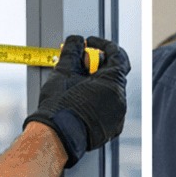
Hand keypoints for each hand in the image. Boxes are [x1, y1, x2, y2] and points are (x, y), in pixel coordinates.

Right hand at [23, 35, 128, 166]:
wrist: (55, 136)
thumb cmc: (59, 105)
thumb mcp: (63, 71)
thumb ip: (73, 51)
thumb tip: (76, 40)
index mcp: (112, 83)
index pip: (118, 56)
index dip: (103, 45)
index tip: (89, 43)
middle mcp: (120, 100)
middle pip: (114, 74)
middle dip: (97, 66)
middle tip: (79, 64)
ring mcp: (118, 116)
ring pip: (110, 92)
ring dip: (97, 84)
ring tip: (76, 84)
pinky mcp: (112, 128)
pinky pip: (109, 108)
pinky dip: (98, 101)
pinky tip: (81, 100)